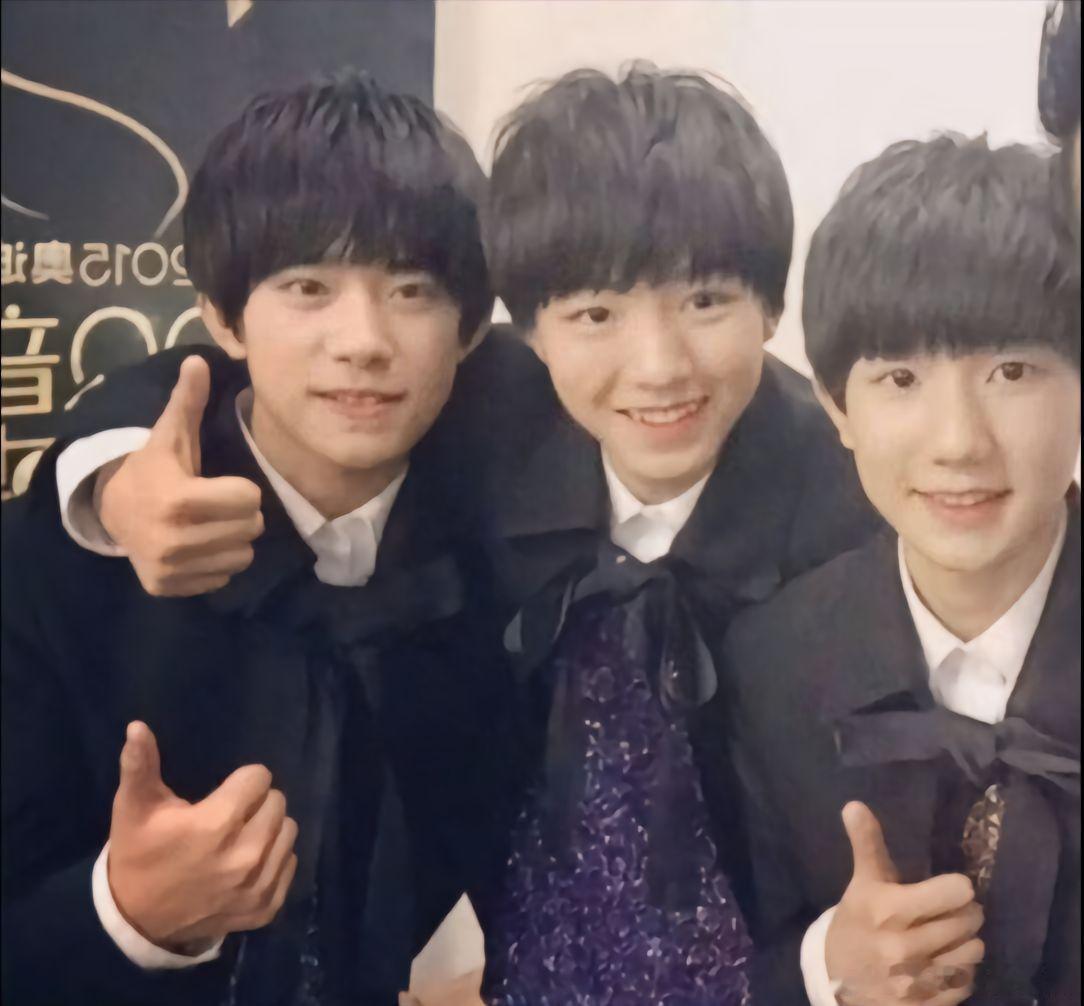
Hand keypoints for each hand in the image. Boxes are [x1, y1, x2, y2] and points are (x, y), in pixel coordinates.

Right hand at [97, 355, 262, 596]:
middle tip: (216, 506)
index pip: (249, 498)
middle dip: (241, 515)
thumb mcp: (170, 435)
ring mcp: (169, 568)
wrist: (110, 511)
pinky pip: (222, 579)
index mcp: (178, 499)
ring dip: (233, 541)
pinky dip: (215, 565)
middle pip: (250, 528)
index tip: (220, 485)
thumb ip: (189, 402)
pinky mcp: (168, 588)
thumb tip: (199, 359)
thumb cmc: (154, 469)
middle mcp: (173, 539)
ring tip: (208, 526)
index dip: (241, 489)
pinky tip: (195, 547)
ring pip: (242, 557)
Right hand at [107, 721, 297, 951]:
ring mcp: (258, 885)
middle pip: (278, 803)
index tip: (222, 794)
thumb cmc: (139, 854)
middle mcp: (245, 855)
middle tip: (231, 816)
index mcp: (216, 825)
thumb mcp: (134, 807)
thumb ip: (140, 764)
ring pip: (289, 832)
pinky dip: (274, 860)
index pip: (259, 778)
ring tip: (240, 838)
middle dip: (256, 804)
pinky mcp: (266, 908)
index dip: (241, 782)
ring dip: (269, 830)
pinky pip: (290, 864)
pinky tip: (247, 864)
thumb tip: (137, 726)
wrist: (136, 920)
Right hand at [825, 802, 984, 1004]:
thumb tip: (854, 804)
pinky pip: (966, 982)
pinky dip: (961, 970)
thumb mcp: (861, 883)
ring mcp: (917, 980)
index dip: (958, 888)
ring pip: (973, 953)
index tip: (954, 887)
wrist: (837, 979)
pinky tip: (945, 962)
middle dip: (966, 913)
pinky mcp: (926, 1004)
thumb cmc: (856, 921)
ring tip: (952, 935)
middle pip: (968, 922)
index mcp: (888, 910)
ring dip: (967, 942)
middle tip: (954, 910)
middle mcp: (904, 946)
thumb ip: (866, 844)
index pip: (953, 893)